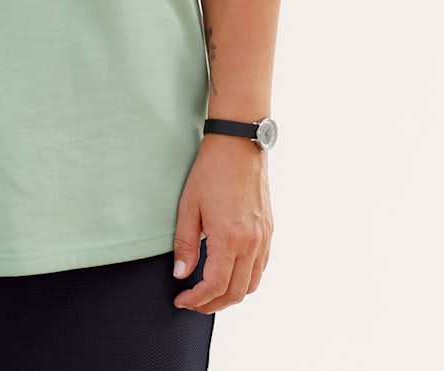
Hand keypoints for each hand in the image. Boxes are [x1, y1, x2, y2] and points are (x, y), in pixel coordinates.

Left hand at [172, 133, 272, 314]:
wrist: (238, 145)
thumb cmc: (210, 172)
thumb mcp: (188, 205)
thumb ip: (185, 244)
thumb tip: (181, 274)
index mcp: (229, 238)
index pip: (214, 286)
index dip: (196, 299)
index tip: (181, 300)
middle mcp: (251, 243)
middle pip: (235, 293)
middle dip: (212, 304)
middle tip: (193, 302)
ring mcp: (263, 239)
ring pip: (251, 285)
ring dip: (230, 295)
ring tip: (209, 293)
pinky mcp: (269, 232)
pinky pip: (260, 268)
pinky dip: (246, 280)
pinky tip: (229, 274)